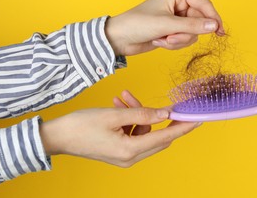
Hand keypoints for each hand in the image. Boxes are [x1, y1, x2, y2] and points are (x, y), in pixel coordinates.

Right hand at [40, 90, 200, 167]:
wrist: (58, 136)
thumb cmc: (82, 125)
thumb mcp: (114, 115)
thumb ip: (143, 113)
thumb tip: (165, 113)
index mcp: (130, 150)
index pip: (166, 137)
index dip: (183, 127)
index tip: (198, 119)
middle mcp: (130, 157)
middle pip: (158, 137)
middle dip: (159, 116)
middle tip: (164, 102)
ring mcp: (124, 156)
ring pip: (144, 132)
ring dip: (139, 113)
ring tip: (124, 97)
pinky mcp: (119, 151)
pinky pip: (134, 133)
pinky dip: (131, 119)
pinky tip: (119, 105)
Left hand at [105, 0, 223, 55]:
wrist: (120, 38)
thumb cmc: (138, 24)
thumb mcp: (167, 25)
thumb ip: (192, 26)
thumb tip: (214, 26)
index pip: (204, 5)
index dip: (213, 18)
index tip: (220, 32)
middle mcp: (180, 4)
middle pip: (199, 22)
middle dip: (185, 34)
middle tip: (170, 38)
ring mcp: (177, 18)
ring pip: (192, 33)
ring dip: (178, 41)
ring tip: (163, 39)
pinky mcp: (173, 30)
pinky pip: (184, 40)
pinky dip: (173, 44)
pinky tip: (160, 41)